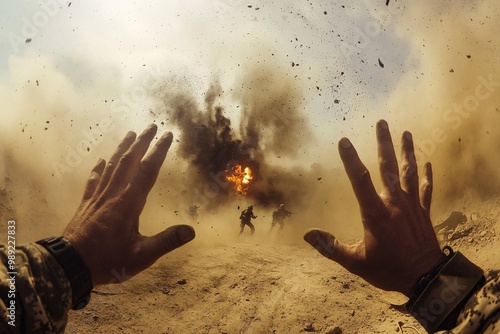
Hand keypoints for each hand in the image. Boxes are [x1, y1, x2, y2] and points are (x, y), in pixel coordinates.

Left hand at [63, 124, 194, 285]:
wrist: (69, 265)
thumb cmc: (107, 260)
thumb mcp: (141, 256)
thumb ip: (166, 242)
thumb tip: (191, 231)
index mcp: (129, 203)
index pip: (147, 171)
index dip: (158, 151)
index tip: (167, 135)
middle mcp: (113, 194)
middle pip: (129, 162)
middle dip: (141, 142)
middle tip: (151, 126)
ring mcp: (97, 197)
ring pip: (111, 166)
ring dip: (122, 149)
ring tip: (130, 134)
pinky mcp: (86, 204)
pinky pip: (93, 180)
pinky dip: (98, 168)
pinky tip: (100, 161)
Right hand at [304, 120, 444, 295]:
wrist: (426, 279)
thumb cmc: (389, 270)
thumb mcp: (355, 262)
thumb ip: (331, 247)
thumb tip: (308, 235)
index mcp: (375, 213)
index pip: (359, 180)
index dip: (350, 160)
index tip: (343, 141)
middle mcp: (394, 203)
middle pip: (388, 167)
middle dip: (383, 143)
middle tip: (382, 122)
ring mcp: (412, 206)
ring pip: (409, 172)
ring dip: (407, 151)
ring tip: (405, 132)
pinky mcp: (424, 212)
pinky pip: (426, 189)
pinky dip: (427, 176)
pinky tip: (428, 163)